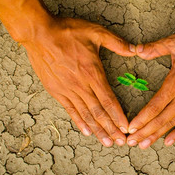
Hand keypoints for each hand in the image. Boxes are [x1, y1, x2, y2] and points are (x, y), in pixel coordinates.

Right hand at [21, 17, 135, 146]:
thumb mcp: (96, 32)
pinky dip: (79, 122)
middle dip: (111, 129)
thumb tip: (135, 50)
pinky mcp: (56, 91)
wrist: (38, 34)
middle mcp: (81, 85)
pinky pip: (70, 110)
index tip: (126, 129)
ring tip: (107, 143)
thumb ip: (117, 43)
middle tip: (121, 143)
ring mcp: (67, 90)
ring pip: (85, 114)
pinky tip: (87, 132)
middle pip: (99, 112)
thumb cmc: (67, 31)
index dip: (118, 116)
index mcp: (93, 73)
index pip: (109, 100)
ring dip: (97, 130)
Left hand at [127, 33, 174, 148]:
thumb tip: (136, 49)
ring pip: (172, 124)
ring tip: (144, 145)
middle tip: (131, 143)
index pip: (154, 106)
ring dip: (157, 135)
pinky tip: (168, 142)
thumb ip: (155, 48)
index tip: (130, 129)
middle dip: (144, 132)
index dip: (141, 119)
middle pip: (160, 119)